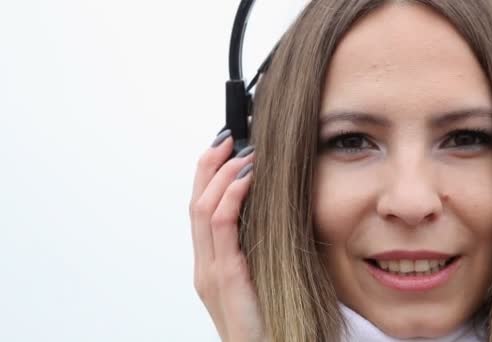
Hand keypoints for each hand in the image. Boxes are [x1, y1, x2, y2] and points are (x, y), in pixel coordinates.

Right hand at [189, 131, 264, 341]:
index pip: (202, 210)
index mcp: (211, 265)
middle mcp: (204, 266)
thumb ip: (259, 250)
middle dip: (209, 166)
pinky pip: (222, 227)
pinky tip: (248, 178)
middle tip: (227, 138)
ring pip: (203, 210)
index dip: (208, 175)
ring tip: (242, 152)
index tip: (225, 148)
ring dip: (221, 174)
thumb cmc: (269, 323)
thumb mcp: (262, 278)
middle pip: (196, 203)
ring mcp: (210, 273)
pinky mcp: (225, 278)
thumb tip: (274, 212)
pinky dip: (231, 196)